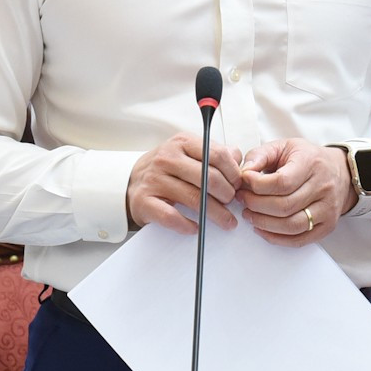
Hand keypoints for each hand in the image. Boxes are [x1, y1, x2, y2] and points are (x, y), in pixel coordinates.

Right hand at [126, 133, 242, 234]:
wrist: (132, 181)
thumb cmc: (167, 169)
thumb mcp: (189, 153)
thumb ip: (215, 154)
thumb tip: (238, 159)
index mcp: (181, 143)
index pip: (217, 155)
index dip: (233, 173)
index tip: (238, 185)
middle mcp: (167, 158)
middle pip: (209, 178)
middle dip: (227, 194)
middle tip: (232, 203)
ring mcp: (154, 179)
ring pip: (195, 199)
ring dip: (217, 214)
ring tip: (227, 221)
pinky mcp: (145, 201)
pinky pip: (171, 216)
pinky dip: (187, 225)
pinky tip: (196, 227)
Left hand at [236, 139, 352, 246]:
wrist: (340, 171)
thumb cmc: (309, 159)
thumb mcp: (284, 146)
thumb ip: (260, 155)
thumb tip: (243, 172)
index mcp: (311, 164)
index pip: (282, 182)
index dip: (257, 185)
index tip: (243, 181)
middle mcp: (323, 188)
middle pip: (284, 206)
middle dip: (256, 205)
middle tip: (242, 199)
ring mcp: (327, 209)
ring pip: (291, 225)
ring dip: (263, 223)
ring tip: (249, 214)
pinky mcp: (327, 226)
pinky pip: (299, 240)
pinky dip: (276, 238)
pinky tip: (262, 228)